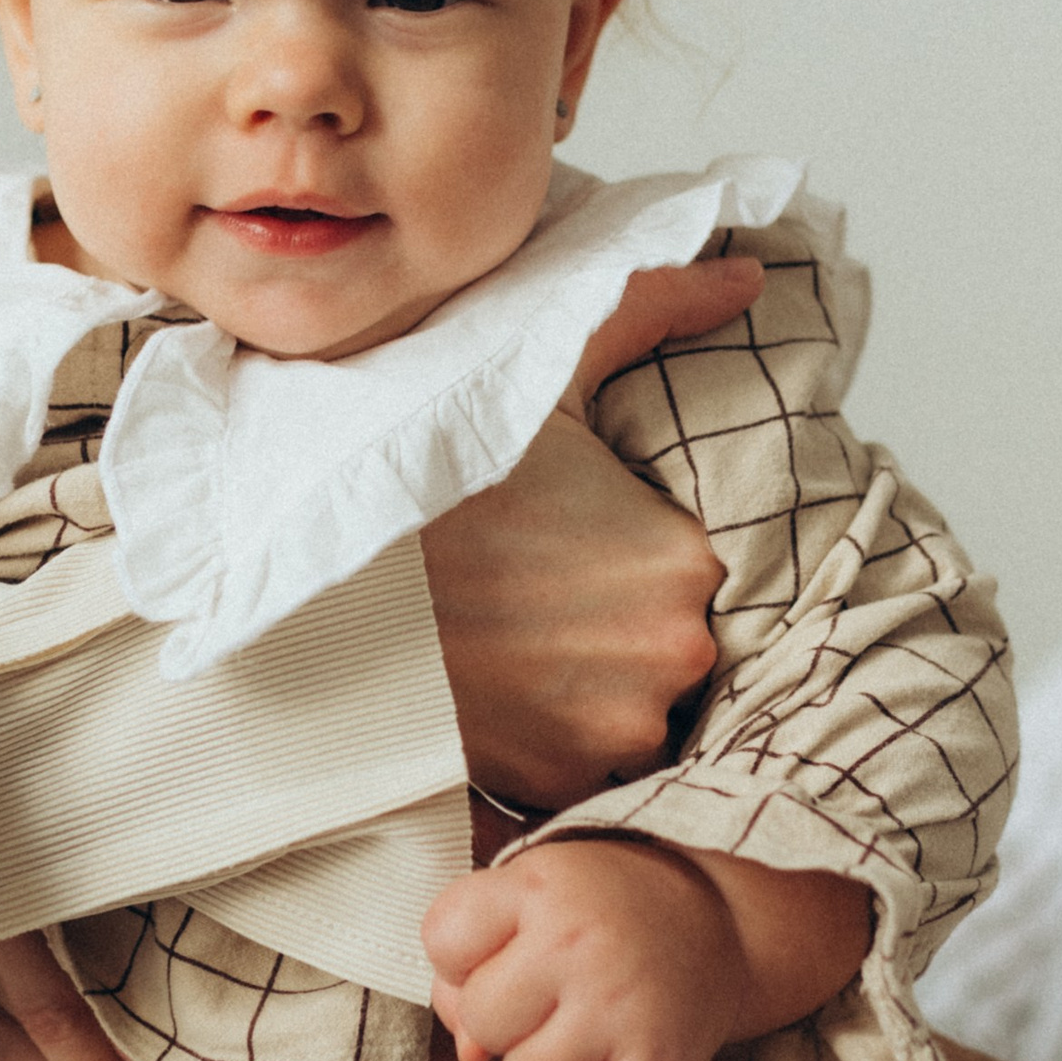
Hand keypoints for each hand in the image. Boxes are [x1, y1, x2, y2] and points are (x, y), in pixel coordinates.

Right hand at [419, 256, 754, 807]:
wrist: (319, 590)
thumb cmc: (426, 487)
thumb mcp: (536, 381)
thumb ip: (649, 309)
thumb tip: (742, 272)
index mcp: (683, 559)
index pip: (700, 568)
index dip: (637, 553)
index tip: (578, 544)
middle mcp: (670, 656)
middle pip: (671, 644)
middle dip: (618, 624)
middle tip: (538, 593)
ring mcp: (616, 734)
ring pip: (632, 709)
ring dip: (590, 688)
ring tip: (514, 644)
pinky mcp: (559, 788)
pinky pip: (587, 770)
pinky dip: (555, 740)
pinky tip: (500, 693)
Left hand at [422, 836, 760, 1060]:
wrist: (717, 927)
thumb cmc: (600, 914)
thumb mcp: (529, 898)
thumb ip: (471, 961)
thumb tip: (469, 1052)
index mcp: (541, 886)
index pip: (444, 940)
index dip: (463, 956)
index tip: (507, 947)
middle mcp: (580, 944)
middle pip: (482, 1019)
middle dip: (504, 1017)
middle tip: (551, 994)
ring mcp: (621, 1010)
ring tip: (582, 1028)